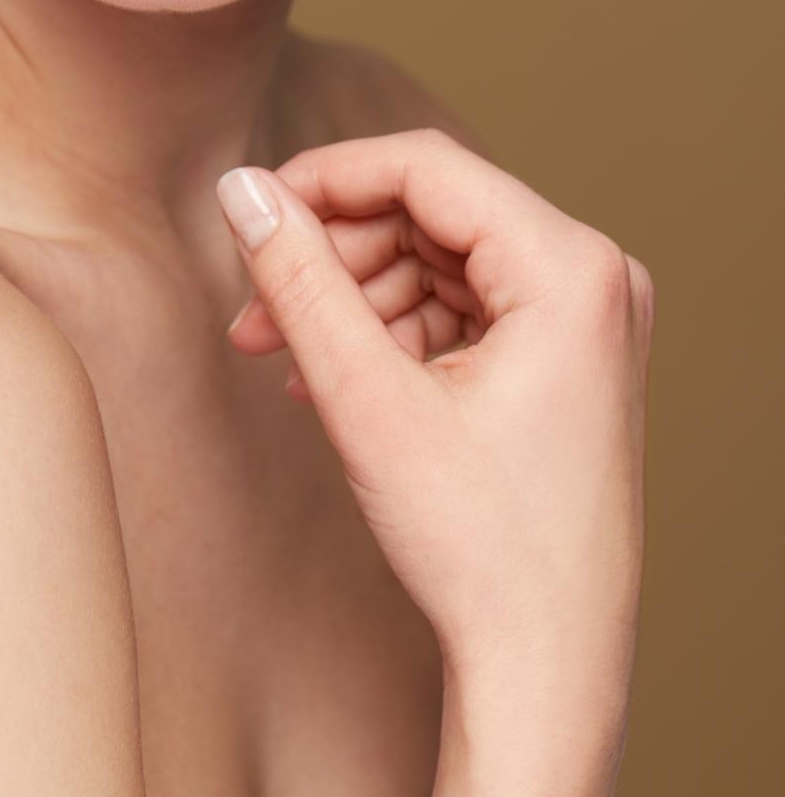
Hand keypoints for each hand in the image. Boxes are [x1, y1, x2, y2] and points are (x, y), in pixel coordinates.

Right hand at [215, 129, 655, 677]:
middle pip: (431, 212)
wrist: (545, 668)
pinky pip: (462, 304)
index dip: (326, 178)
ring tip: (282, 354)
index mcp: (572, 270)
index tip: (250, 210)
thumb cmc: (480, 548)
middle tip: (255, 307)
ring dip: (354, 297)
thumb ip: (300, 281)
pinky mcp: (567, 354)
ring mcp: (587, 317)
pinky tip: (331, 375)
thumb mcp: (369, 400)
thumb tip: (241, 189)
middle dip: (334, 255)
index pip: (427, 167)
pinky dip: (393, 330)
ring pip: (438, 257)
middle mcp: (595, 276)